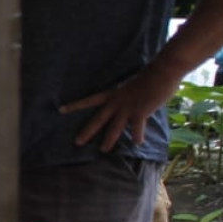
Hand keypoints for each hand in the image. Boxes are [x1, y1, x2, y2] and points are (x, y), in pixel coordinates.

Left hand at [61, 66, 181, 151]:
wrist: (162, 71)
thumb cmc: (150, 76)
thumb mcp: (132, 86)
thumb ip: (128, 96)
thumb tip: (130, 103)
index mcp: (113, 93)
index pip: (90, 100)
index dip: (75, 105)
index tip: (60, 110)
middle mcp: (117, 102)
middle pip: (98, 119)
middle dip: (87, 131)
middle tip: (76, 142)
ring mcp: (128, 108)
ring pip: (114, 128)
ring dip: (108, 140)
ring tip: (103, 150)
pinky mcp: (140, 112)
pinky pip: (137, 128)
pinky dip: (138, 136)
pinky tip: (138, 143)